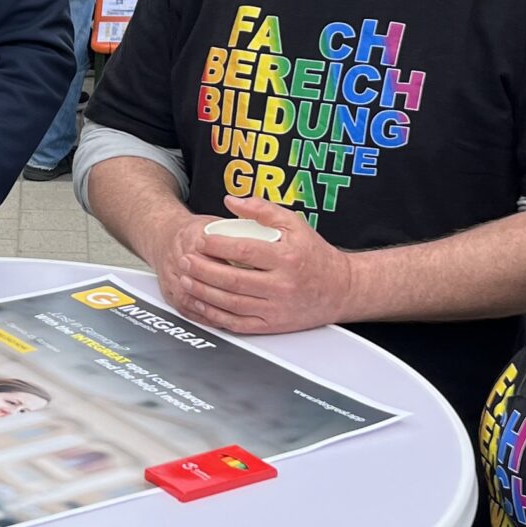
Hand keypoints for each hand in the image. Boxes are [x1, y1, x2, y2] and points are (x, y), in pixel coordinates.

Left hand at [151, 196, 351, 335]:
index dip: (218, 245)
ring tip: (186, 279)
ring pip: (232, 304)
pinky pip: (238, 323)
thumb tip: (231, 201)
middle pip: (234, 280)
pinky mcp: (273, 325)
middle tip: (185, 260)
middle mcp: (282, 286)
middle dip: (203, 270)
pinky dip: (215, 316)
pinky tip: (201, 304)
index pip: (246, 251)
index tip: (200, 240)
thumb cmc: (316, 255)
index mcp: (288, 258)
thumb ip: (263, 210)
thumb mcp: (296, 224)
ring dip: (204, 293)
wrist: (340, 290)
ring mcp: (277, 309)